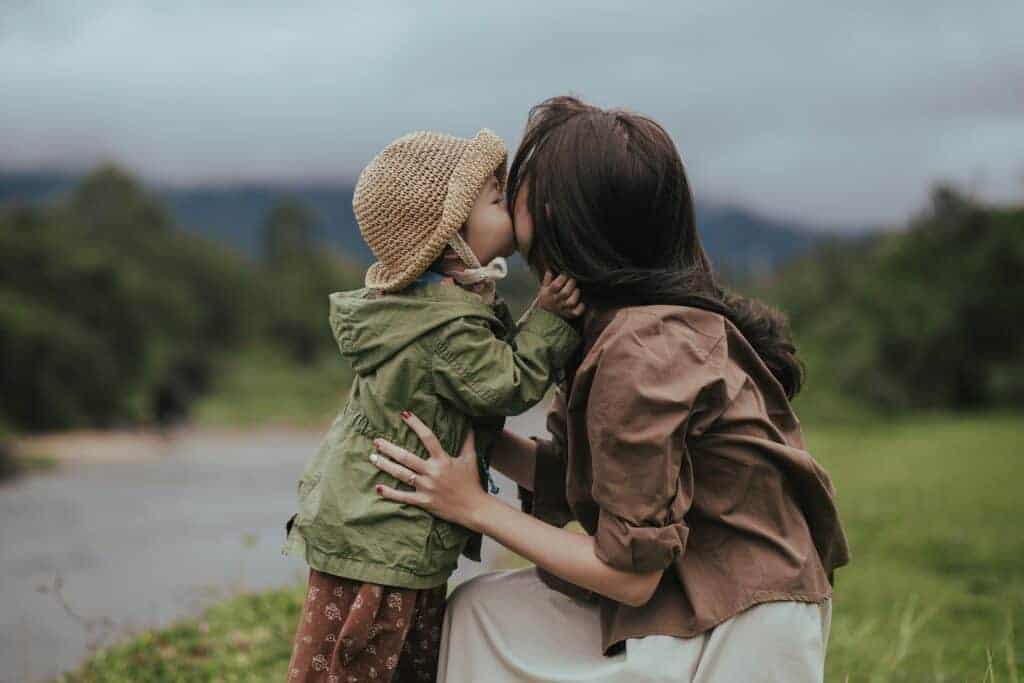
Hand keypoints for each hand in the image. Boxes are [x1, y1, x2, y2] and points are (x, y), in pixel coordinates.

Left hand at [369, 411, 491, 530]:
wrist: (474, 508)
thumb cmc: (472, 482)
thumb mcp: (471, 459)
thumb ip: (468, 441)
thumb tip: (470, 425)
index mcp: (443, 460)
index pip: (428, 437)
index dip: (416, 425)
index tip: (404, 415)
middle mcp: (432, 472)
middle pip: (406, 457)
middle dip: (390, 448)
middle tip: (376, 441)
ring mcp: (426, 487)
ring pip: (401, 474)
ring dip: (385, 465)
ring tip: (373, 457)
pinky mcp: (424, 501)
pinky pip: (403, 497)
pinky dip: (390, 493)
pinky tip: (378, 487)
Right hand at [536, 272, 584, 318]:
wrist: (544, 315)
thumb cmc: (546, 297)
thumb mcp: (543, 288)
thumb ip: (547, 279)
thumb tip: (549, 270)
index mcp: (548, 293)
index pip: (556, 285)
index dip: (562, 278)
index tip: (565, 274)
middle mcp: (556, 301)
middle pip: (565, 293)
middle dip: (571, 283)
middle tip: (572, 280)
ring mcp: (563, 308)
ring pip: (571, 301)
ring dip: (576, 294)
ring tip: (576, 290)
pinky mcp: (569, 314)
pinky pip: (576, 312)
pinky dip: (580, 307)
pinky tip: (581, 303)